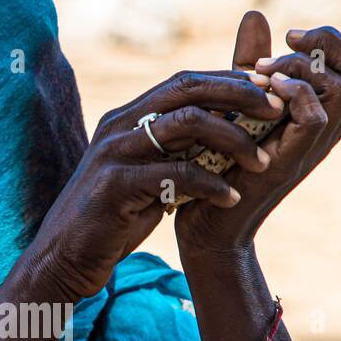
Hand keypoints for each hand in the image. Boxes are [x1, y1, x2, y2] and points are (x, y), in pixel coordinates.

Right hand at [23, 70, 280, 301]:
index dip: (228, 81)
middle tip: (276, 111)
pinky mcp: (114, 186)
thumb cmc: (112, 220)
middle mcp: (119, 125)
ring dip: (232, 139)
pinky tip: (231, 199)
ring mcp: (113, 153)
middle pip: (187, 90)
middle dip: (237, 95)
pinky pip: (174, 175)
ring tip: (261, 162)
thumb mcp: (147, 176)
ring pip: (185, 124)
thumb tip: (221, 134)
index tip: (268, 92)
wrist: (64, 260)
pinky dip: (210, 185)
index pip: (184, 82)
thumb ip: (174, 152)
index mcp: (127, 117)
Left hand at [175, 9, 340, 253]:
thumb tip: (256, 14)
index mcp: (326, 117)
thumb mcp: (241, 99)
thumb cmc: (223, 162)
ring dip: (309, 62)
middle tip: (293, 34)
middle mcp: (327, 132)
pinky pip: (316, 117)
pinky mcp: (290, 161)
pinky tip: (269, 85)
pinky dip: (297, 91)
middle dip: (337, 41)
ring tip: (269, 63)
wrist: (208, 223)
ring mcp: (312, 147)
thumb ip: (254, 60)